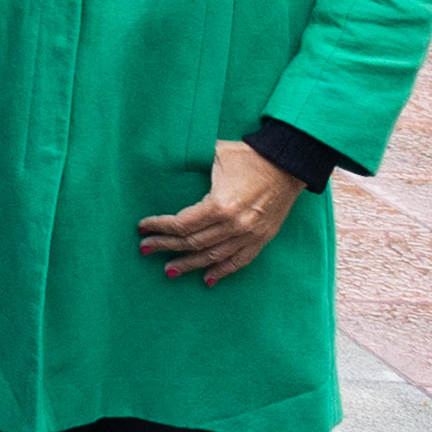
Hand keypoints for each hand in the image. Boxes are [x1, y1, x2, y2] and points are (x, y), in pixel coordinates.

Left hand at [138, 139, 301, 284]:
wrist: (288, 164)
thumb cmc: (248, 157)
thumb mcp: (216, 152)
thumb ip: (190, 158)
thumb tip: (164, 154)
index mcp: (220, 205)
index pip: (182, 224)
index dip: (160, 227)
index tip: (143, 228)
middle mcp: (234, 225)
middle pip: (192, 243)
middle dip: (165, 246)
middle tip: (145, 249)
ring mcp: (249, 235)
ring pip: (212, 256)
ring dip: (189, 264)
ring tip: (168, 270)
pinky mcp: (262, 239)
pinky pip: (239, 261)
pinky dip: (222, 271)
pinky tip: (207, 279)